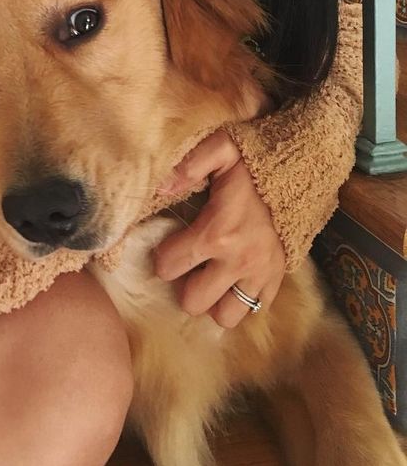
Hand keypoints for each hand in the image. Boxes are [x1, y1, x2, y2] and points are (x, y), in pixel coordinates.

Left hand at [153, 130, 284, 327]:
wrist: (305, 169)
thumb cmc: (254, 161)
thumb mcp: (221, 149)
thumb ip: (190, 164)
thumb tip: (160, 187)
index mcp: (217, 232)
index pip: (169, 266)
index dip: (161, 256)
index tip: (168, 243)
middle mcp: (238, 261)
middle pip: (193, 302)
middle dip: (184, 285)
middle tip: (188, 264)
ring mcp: (260, 274)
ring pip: (225, 316)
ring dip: (213, 299)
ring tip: (210, 275)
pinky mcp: (278, 279)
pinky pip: (254, 309)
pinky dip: (240, 298)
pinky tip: (233, 276)